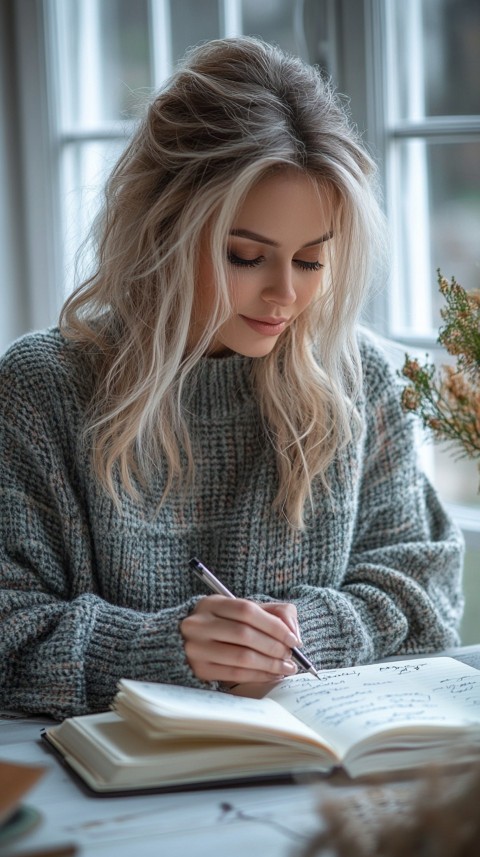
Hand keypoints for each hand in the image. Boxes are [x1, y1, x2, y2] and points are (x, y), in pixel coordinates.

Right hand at [180, 596, 300, 683]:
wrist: (192, 643)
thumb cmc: (227, 625)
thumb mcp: (245, 610)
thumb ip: (275, 612)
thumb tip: (293, 631)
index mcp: (212, 603)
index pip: (246, 610)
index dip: (274, 625)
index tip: (293, 639)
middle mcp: (199, 624)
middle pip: (244, 634)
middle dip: (274, 646)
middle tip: (290, 655)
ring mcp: (196, 648)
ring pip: (241, 657)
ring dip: (269, 664)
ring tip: (286, 667)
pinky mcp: (199, 670)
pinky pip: (235, 674)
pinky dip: (258, 676)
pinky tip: (272, 675)